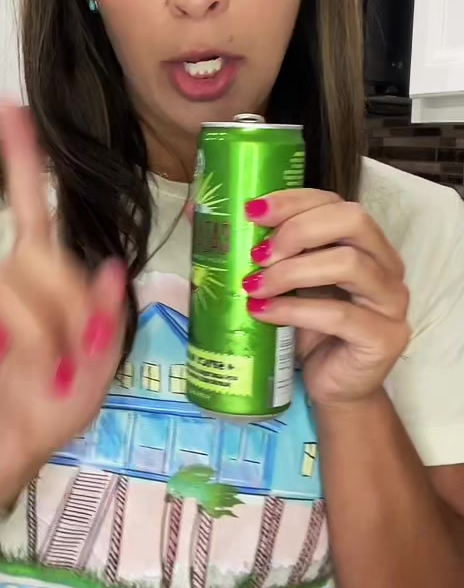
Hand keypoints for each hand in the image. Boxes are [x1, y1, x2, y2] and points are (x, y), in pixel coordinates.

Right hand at [0, 101, 126, 507]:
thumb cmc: (46, 408)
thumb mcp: (95, 374)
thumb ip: (107, 321)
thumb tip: (111, 268)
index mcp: (46, 281)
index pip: (33, 210)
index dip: (24, 159)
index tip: (12, 108)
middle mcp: (8, 280)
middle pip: (43, 261)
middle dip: (67, 315)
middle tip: (66, 363)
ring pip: (10, 296)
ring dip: (33, 346)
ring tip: (32, 376)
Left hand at [241, 190, 409, 407]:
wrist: (332, 386)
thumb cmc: (308, 329)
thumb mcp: (282, 283)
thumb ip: (256, 251)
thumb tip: (195, 212)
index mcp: (364, 242)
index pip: (334, 203)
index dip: (293, 201)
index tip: (251, 212)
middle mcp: (386, 264)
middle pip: (352, 220)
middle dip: (298, 230)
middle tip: (258, 254)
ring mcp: (391, 301)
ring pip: (349, 263)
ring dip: (292, 271)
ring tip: (253, 286)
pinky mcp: (385, 337)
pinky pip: (339, 315)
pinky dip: (294, 309)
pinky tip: (263, 312)